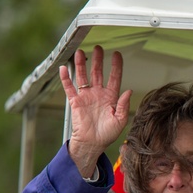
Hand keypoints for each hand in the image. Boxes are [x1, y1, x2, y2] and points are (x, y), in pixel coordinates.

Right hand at [57, 45, 132, 176]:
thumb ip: (123, 105)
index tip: (117, 54)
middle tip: (98, 48)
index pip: (114, 77)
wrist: (92, 144)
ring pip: (83, 76)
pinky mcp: (75, 101)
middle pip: (98, 72)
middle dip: (98, 60)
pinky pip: (69, 87)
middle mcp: (98, 94)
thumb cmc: (107, 134)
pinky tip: (64, 68)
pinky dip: (66, 78)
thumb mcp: (120, 120)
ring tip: (81, 52)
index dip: (116, 66)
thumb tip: (129, 91)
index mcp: (111, 97)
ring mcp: (86, 96)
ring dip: (82, 64)